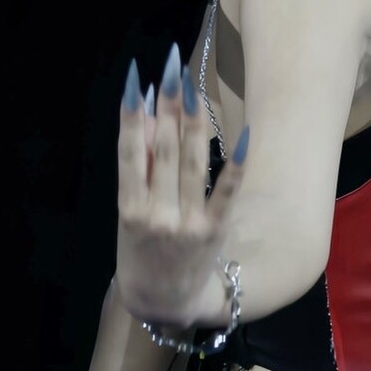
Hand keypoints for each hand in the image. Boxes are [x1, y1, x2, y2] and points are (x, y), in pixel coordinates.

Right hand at [114, 43, 247, 327]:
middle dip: (168, 106)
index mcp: (129, 209)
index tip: (138, 78)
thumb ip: (137, 171)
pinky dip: (234, 164)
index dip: (133, 113)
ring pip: (192, 162)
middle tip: (172, 67)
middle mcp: (157, 215)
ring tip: (193, 86)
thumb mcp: (128, 216)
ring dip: (194, 121)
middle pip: (164, 150)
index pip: (130, 152)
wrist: (163, 303)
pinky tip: (242, 135)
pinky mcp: (214, 232)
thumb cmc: (141, 252)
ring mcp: (187, 224)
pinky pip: (227, 192)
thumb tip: (146, 118)